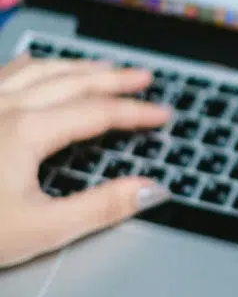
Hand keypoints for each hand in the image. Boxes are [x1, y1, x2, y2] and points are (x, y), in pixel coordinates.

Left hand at [0, 54, 171, 267]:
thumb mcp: (40, 230)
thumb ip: (101, 207)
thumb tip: (151, 190)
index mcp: (27, 131)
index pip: (98, 112)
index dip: (136, 112)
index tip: (163, 114)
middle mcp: (3, 106)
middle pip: (73, 80)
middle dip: (115, 78)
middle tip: (144, 77)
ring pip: (39, 68)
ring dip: (78, 66)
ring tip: (104, 67)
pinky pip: (7, 70)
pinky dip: (37, 65)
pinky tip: (40, 69)